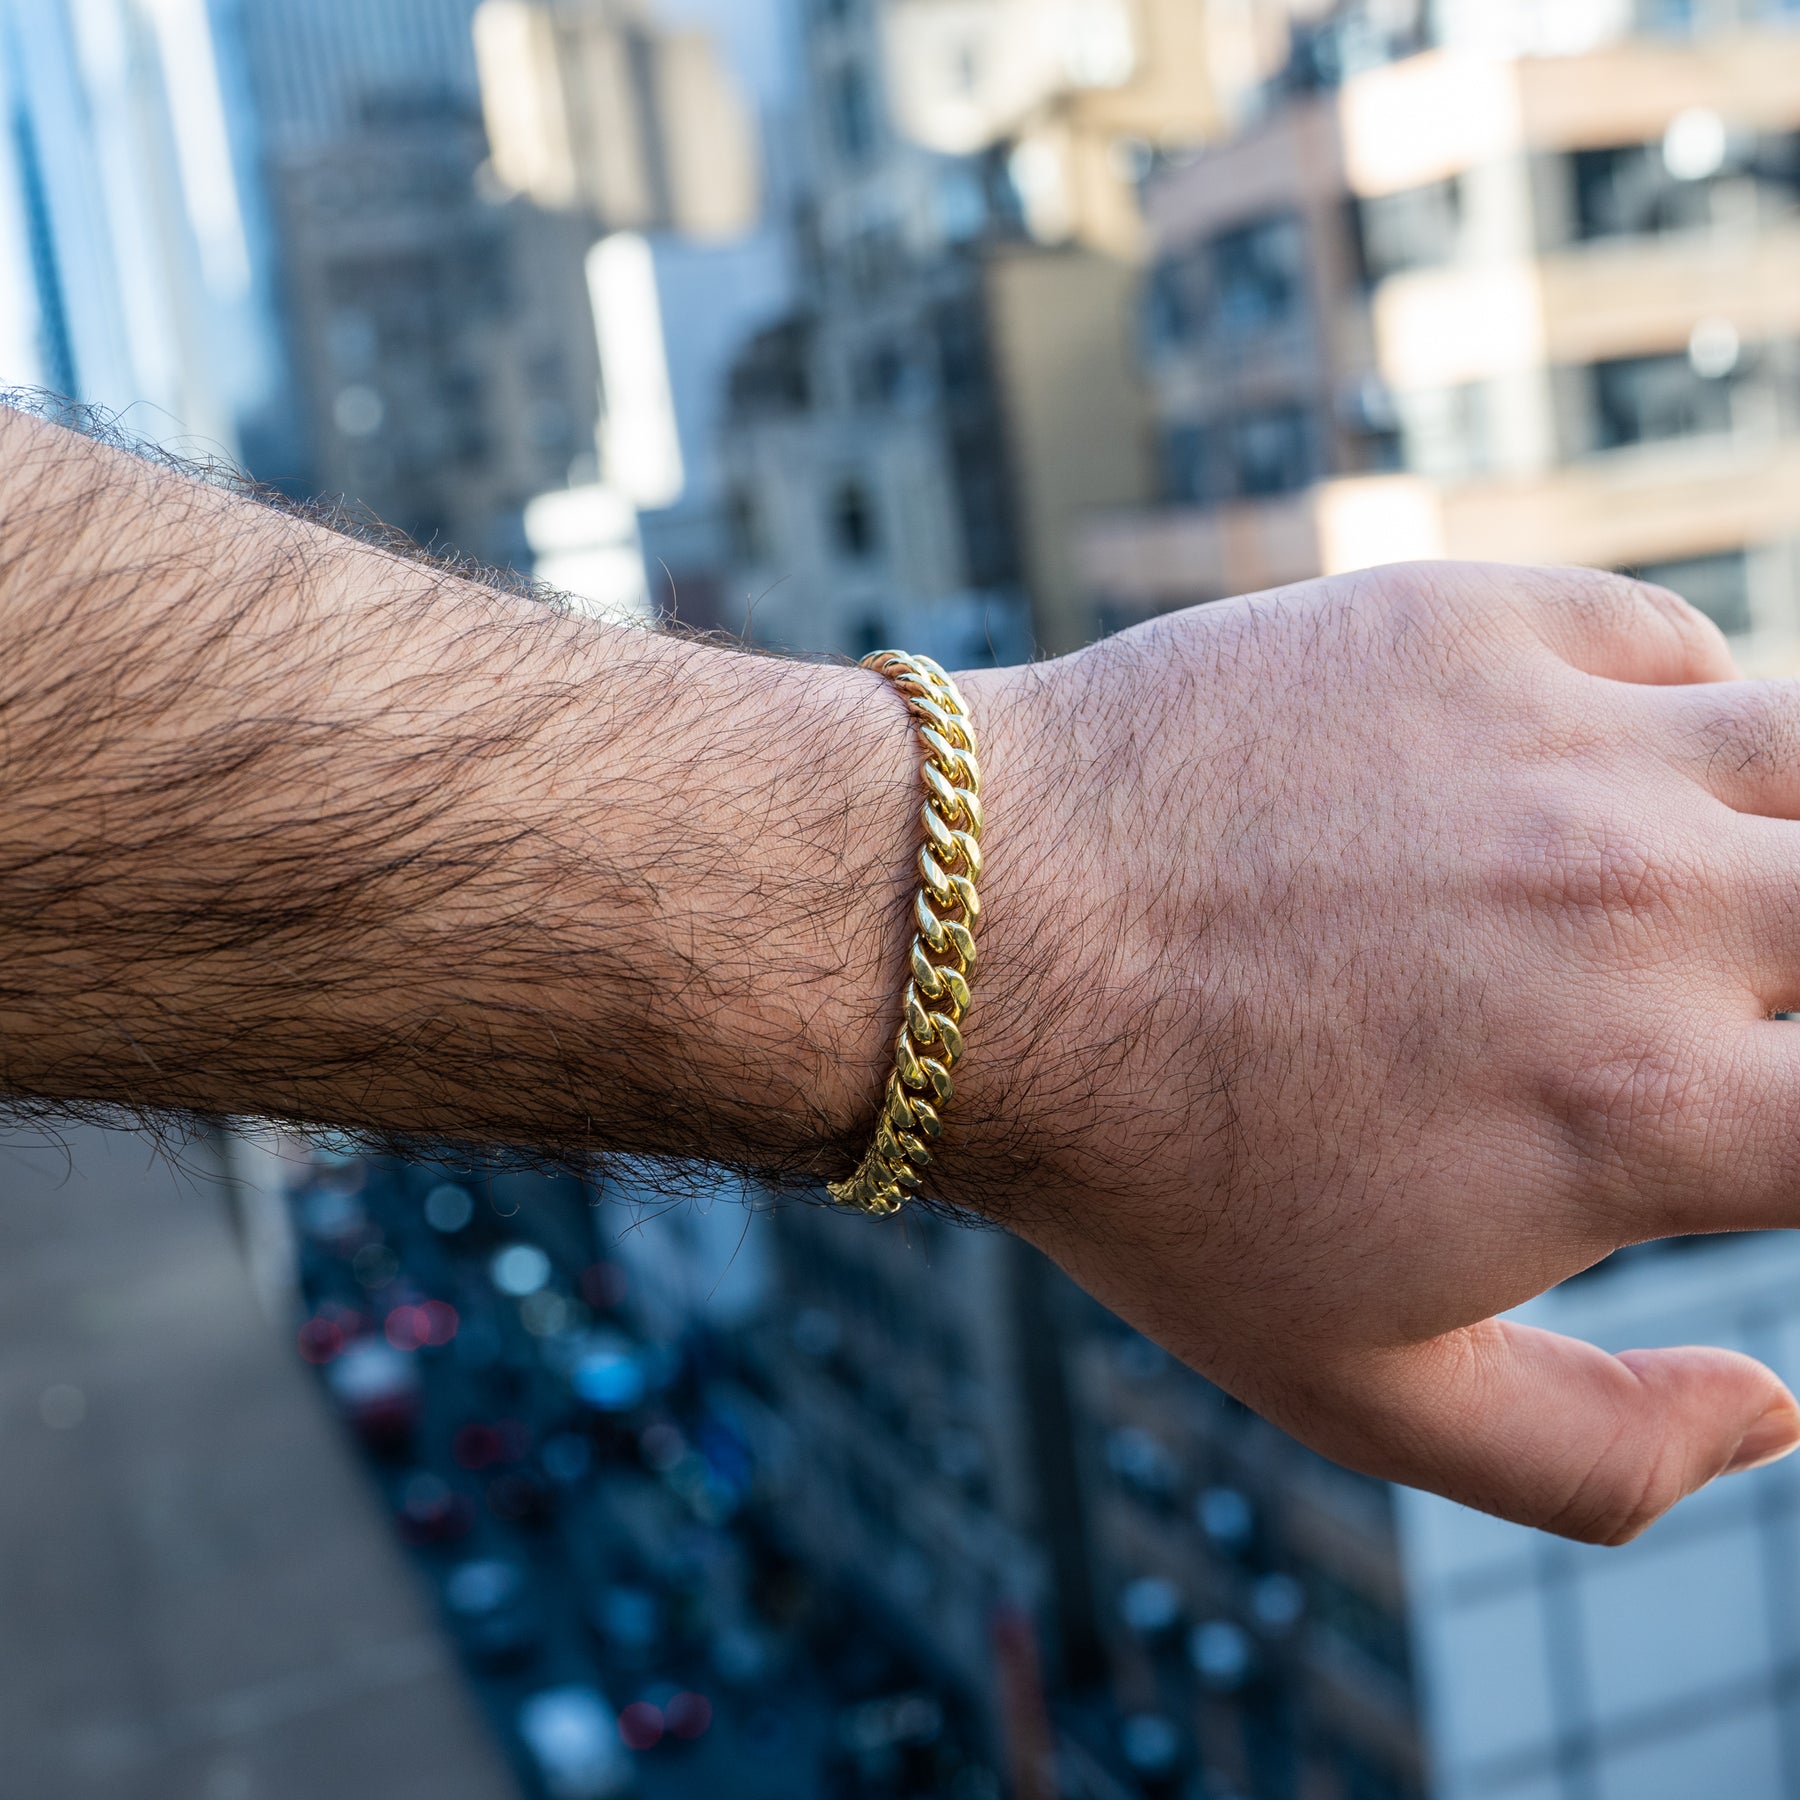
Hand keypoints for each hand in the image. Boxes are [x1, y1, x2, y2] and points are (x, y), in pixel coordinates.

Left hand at [950, 562, 1799, 1543]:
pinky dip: (1668, 710)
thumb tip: (1781, 1416)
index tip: (1770, 1116)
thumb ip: (1601, 1454)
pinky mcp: (1466, 624)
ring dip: (1785, 831)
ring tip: (1692, 886)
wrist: (976, 944)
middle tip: (1731, 1007)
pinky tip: (1593, 770)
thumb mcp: (1359, 1387)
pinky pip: (1659, 642)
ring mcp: (1566, 743)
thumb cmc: (1148, 1175)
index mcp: (1646, 1111)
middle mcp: (1646, 909)